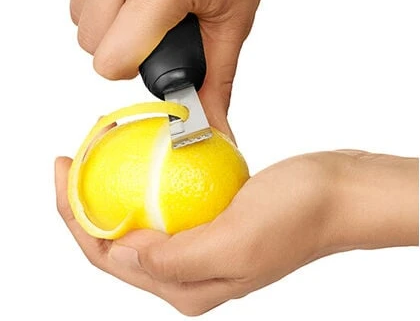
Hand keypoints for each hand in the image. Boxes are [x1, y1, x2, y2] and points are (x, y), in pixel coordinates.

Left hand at [55, 151, 417, 315]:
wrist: (338, 192)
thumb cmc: (299, 215)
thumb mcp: (236, 240)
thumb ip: (175, 259)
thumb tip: (121, 255)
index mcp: (188, 286)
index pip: (110, 258)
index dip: (75, 218)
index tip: (62, 172)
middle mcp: (190, 271)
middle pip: (116, 240)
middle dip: (84, 203)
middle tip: (71, 158)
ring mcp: (202, 241)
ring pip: (139, 218)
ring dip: (113, 188)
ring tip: (95, 153)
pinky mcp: (213, 215)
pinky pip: (166, 198)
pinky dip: (147, 178)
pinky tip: (141, 154)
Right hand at [64, 0, 279, 134]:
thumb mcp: (233, 21)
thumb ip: (217, 82)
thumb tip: (214, 130)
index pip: (108, 60)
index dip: (130, 66)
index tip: (149, 53)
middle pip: (88, 38)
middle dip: (120, 40)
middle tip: (154, 18)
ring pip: (77, 6)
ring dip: (108, 10)